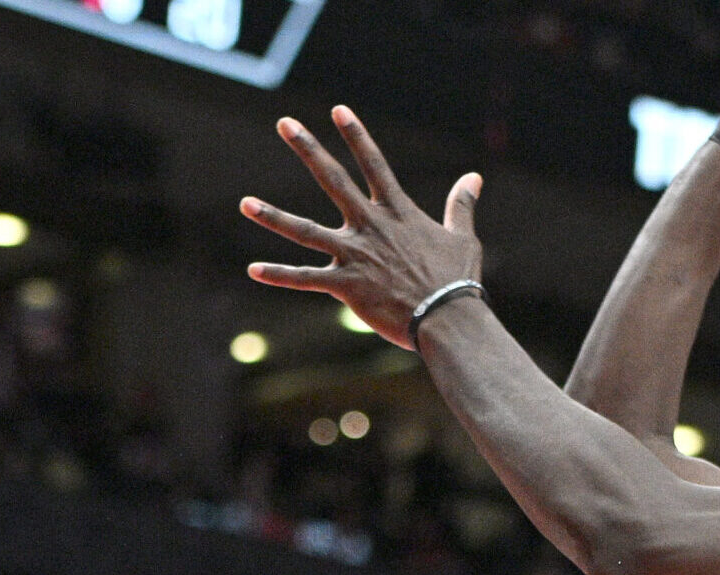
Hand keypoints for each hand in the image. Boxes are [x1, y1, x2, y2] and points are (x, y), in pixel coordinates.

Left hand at [242, 107, 483, 351]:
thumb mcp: (463, 237)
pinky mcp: (346, 286)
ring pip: (305, 231)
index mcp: (397, 212)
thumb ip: (461, 205)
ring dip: (273, 216)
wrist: (448, 318)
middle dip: (308, 149)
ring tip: (245, 203)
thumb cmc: (457, 281)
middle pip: (333, 180)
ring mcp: (355, 255)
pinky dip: (279, 275)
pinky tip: (253, 269)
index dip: (356, 136)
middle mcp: (371, 227)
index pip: (374, 164)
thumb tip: (473, 177)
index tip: (338, 110)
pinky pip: (305, 280)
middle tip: (285, 123)